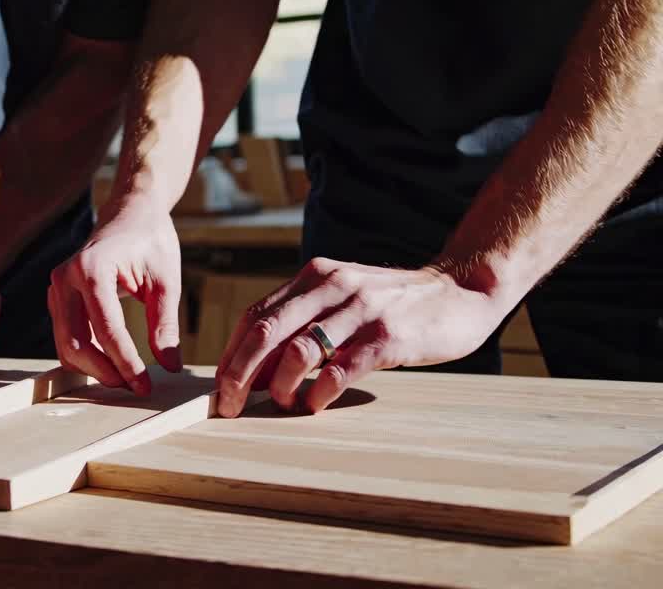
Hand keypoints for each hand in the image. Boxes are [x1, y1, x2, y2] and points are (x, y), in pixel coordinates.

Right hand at [48, 196, 182, 395]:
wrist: (130, 211)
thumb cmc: (150, 240)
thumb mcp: (166, 281)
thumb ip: (165, 324)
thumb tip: (171, 366)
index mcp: (91, 268)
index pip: (106, 329)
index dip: (126, 362)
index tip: (146, 385)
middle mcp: (64, 278)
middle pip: (75, 343)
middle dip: (105, 371)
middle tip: (135, 388)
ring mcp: (56, 287)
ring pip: (65, 344)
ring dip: (93, 368)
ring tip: (127, 379)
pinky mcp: (58, 297)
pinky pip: (66, 335)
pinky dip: (86, 356)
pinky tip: (112, 365)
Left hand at [215, 257, 508, 417]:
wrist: (462, 291)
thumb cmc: (395, 303)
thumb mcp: (343, 296)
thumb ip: (305, 320)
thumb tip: (258, 368)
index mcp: (314, 277)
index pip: (255, 316)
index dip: (231, 353)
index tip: (219, 387)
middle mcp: (332, 287)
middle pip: (264, 332)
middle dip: (238, 374)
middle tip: (227, 405)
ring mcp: (360, 310)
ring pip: (297, 351)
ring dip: (278, 386)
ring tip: (279, 404)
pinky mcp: (388, 337)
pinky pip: (341, 369)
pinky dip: (319, 392)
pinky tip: (314, 405)